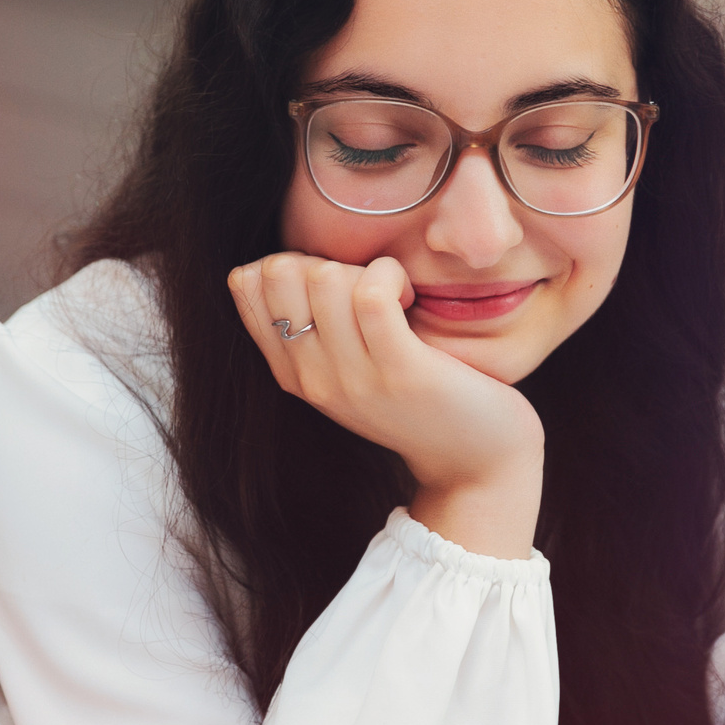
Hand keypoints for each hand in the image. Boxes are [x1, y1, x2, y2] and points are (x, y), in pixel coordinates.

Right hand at [228, 253, 544, 557]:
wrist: (476, 465)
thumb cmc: (422, 401)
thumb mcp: (351, 369)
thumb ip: (315, 327)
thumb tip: (277, 261)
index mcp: (293, 373)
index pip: (247, 284)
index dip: (293, 261)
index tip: (337, 285)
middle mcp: (312, 379)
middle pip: (280, 272)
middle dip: (327, 259)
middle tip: (369, 290)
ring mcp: (353, 379)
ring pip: (324, 277)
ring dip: (366, 268)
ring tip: (396, 298)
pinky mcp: (400, 371)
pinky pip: (372, 292)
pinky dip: (392, 276)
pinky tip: (411, 297)